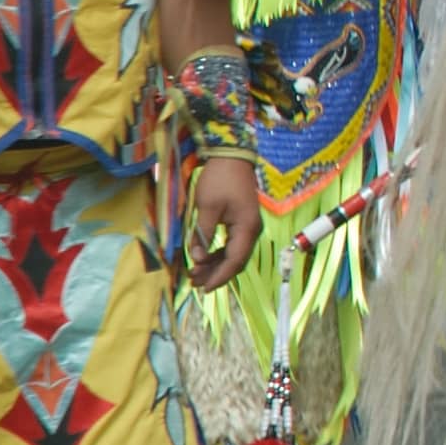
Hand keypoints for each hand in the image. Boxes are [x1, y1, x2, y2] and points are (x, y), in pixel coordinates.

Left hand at [179, 156, 264, 290]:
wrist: (232, 157)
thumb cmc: (219, 180)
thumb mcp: (207, 208)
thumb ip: (202, 235)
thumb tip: (198, 259)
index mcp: (246, 228)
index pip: (234, 261)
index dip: (219, 276)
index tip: (203, 288)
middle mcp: (251, 231)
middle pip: (236, 261)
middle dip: (216, 273)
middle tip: (194, 282)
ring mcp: (248, 226)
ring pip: (234, 254)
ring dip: (216, 265)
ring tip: (196, 273)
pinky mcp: (242, 222)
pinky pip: (232, 244)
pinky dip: (219, 254)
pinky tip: (205, 258)